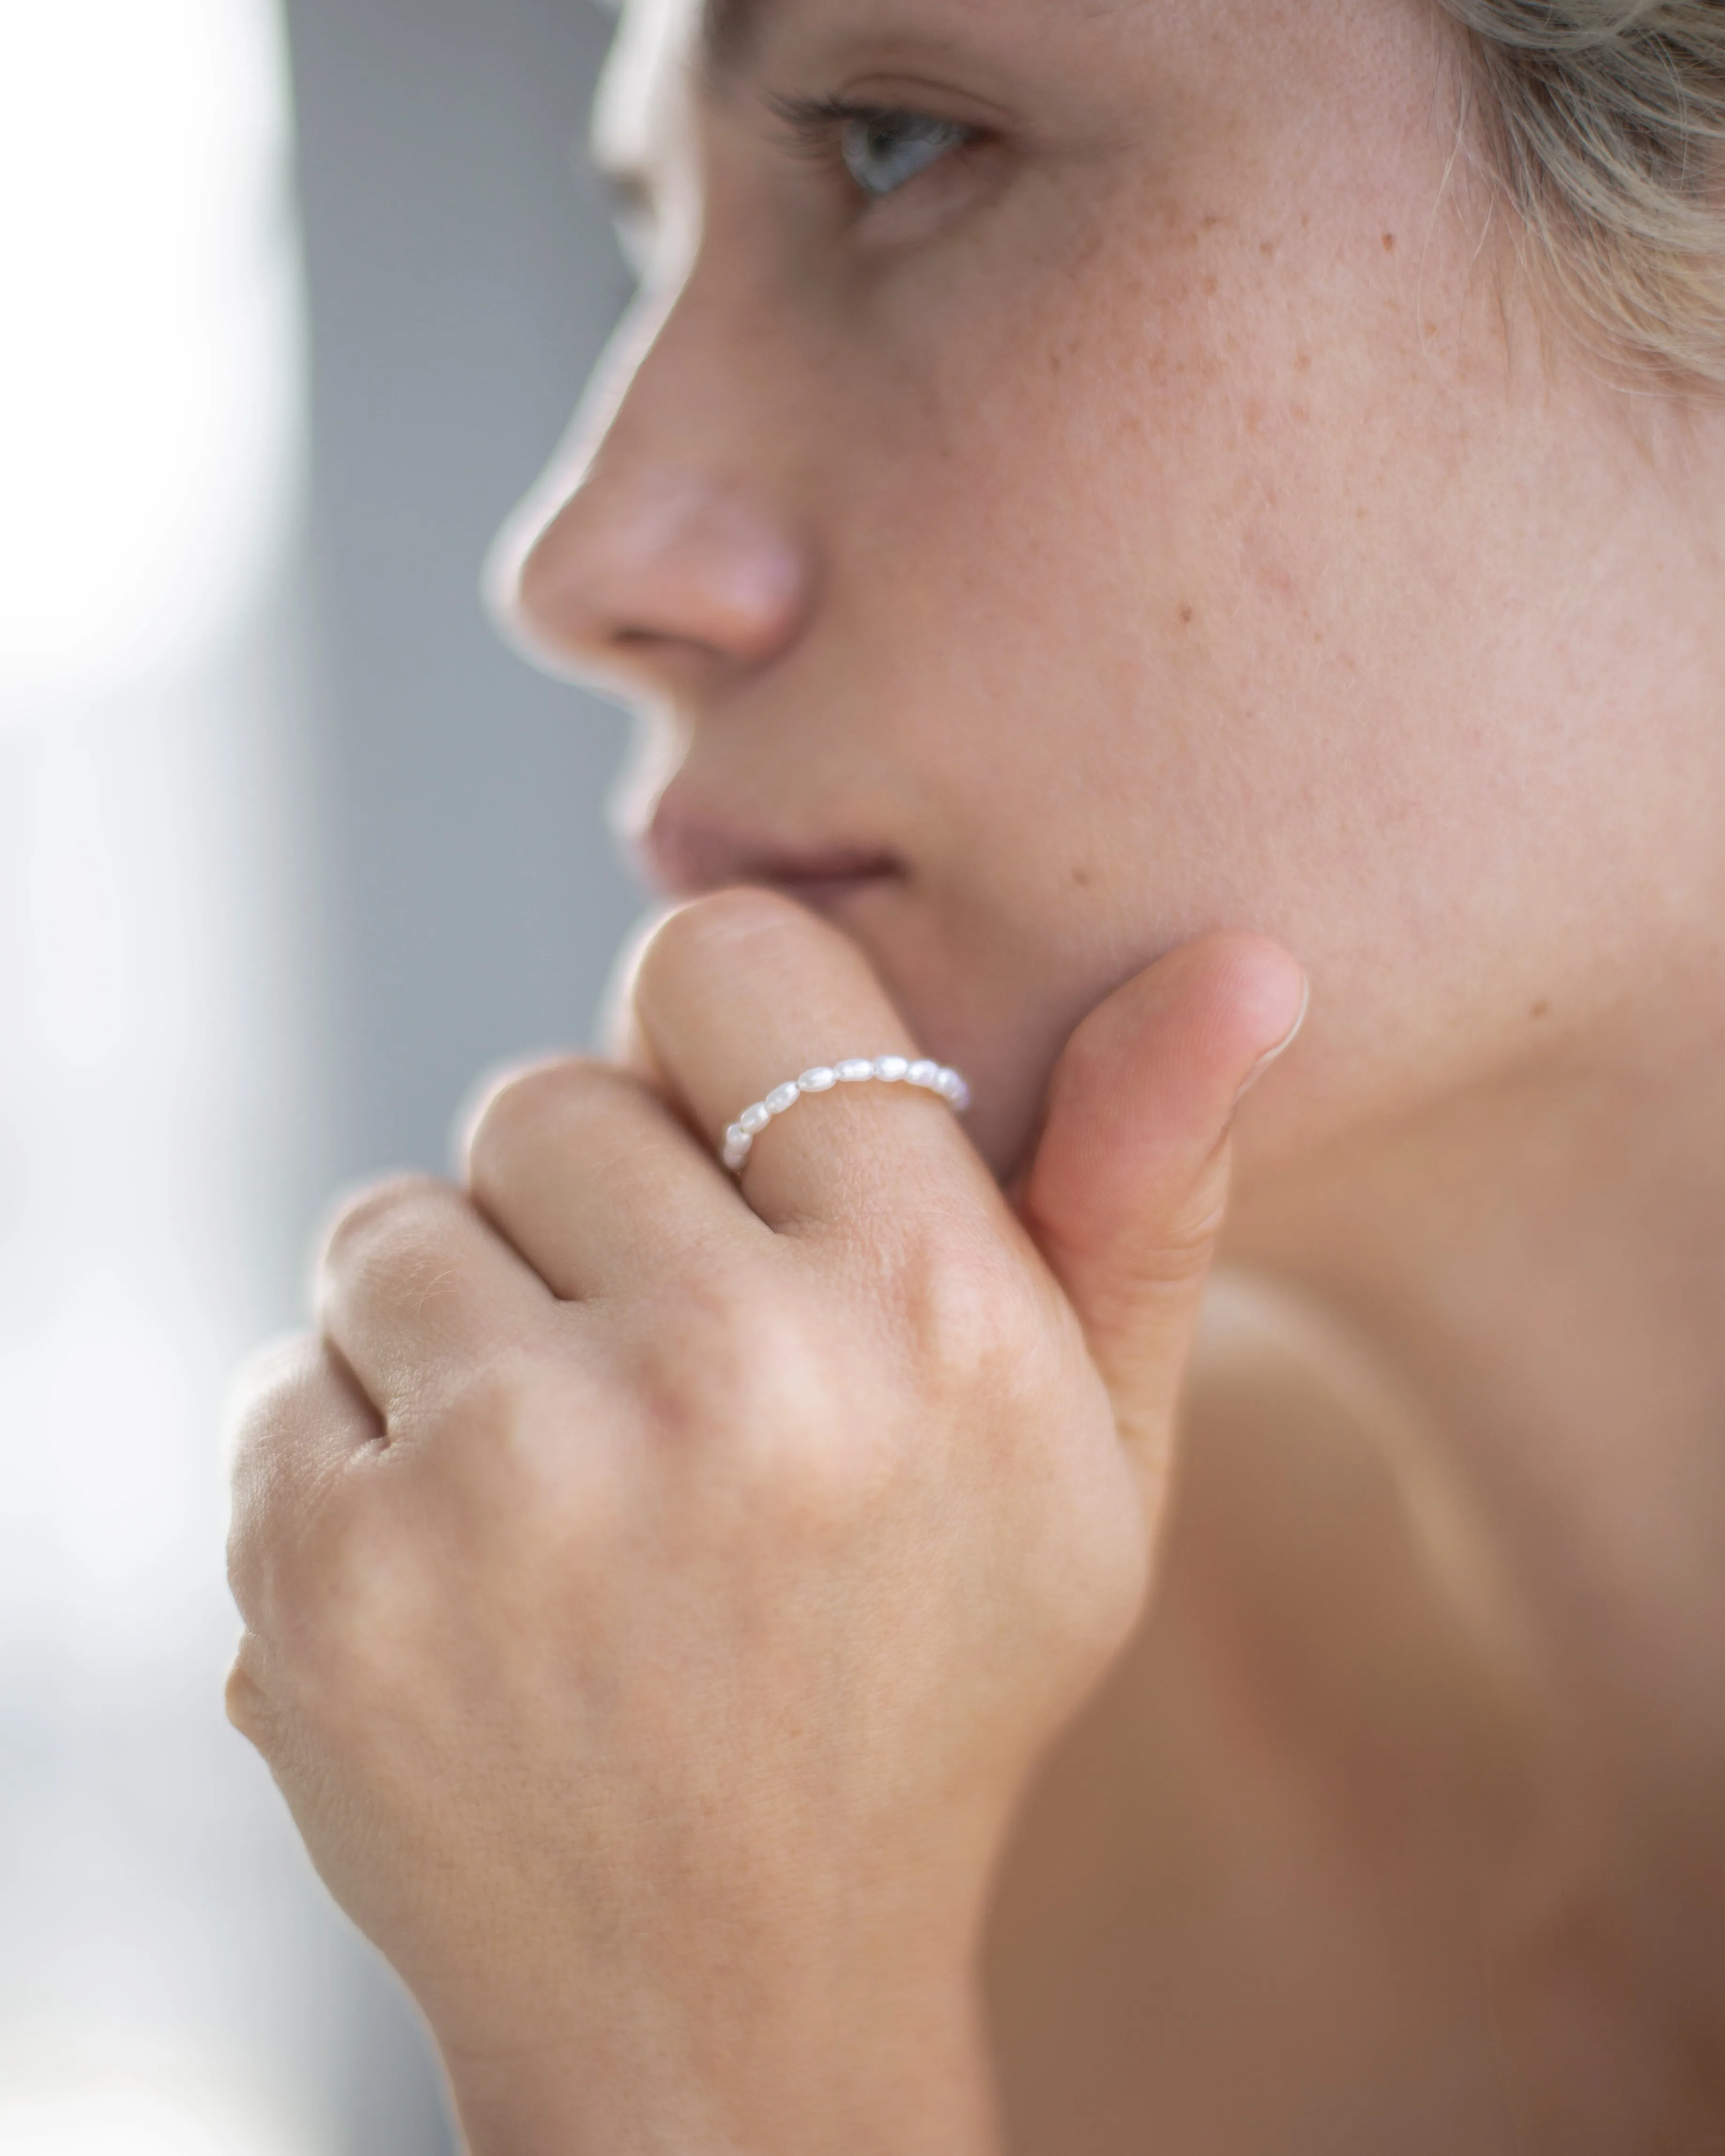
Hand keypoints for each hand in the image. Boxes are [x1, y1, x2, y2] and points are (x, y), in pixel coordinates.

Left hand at [225, 891, 1303, 2155]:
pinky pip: (295, 1370)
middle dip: (584, 1214)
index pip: (718, 961)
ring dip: (462, 1327)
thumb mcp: (1092, 1453)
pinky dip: (357, 1451)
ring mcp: (510, 1479)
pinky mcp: (333, 1575)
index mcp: (925, 1306)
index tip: (722, 1159)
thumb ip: (1143, 1190)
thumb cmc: (924, 1680)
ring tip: (565, 1485)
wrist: (728, 2002)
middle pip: (543, 1095)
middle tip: (656, 1384)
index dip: (703, 1047)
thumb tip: (1244, 958)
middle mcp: (724, 1373)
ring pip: (399, 1223)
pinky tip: (465, 1573)